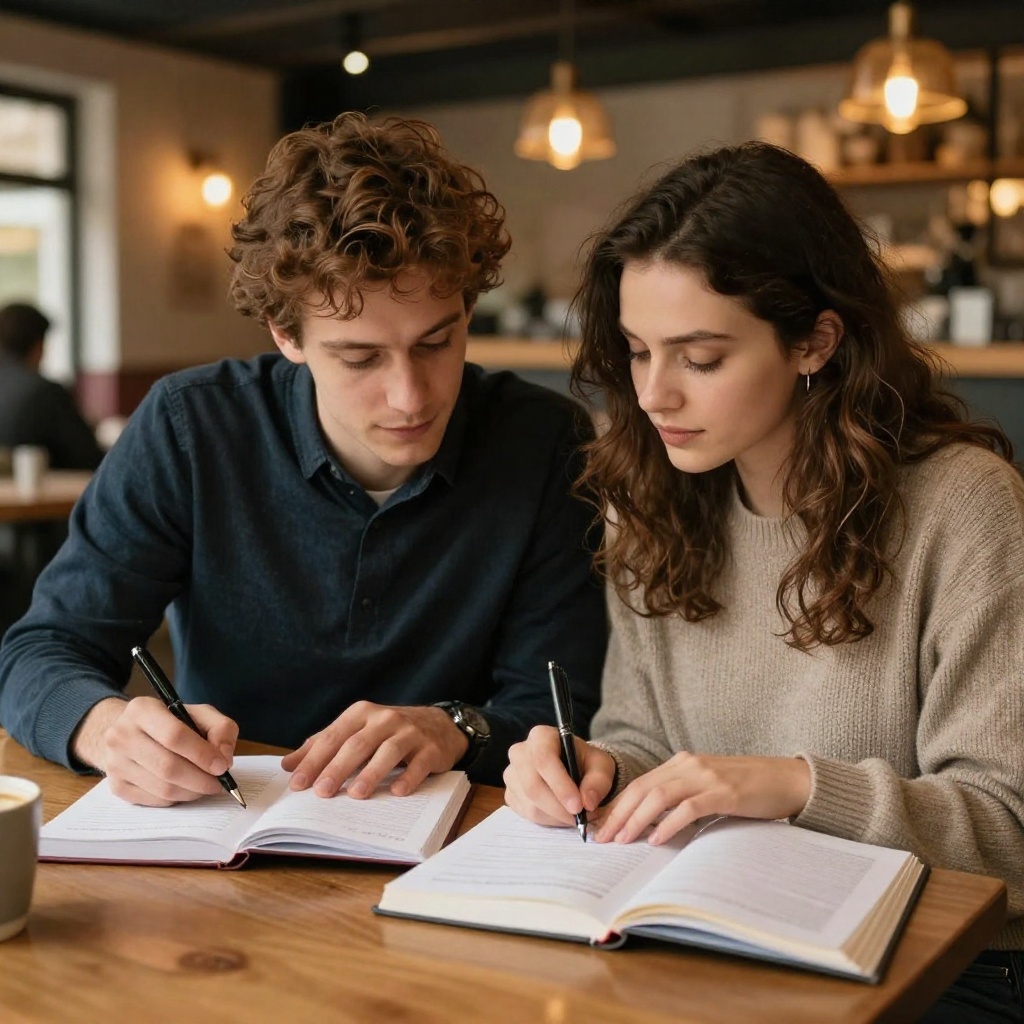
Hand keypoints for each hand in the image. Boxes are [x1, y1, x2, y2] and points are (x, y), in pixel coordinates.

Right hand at [71, 695, 239, 805]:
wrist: (128, 733)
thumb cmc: (170, 722)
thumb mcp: (199, 713)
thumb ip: (220, 729)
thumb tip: (224, 759)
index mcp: (142, 709)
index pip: (174, 736)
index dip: (202, 754)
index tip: (222, 766)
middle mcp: (122, 735)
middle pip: (168, 766)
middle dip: (200, 780)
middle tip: (219, 783)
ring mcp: (115, 763)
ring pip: (162, 788)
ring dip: (191, 792)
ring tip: (206, 786)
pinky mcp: (116, 786)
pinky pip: (154, 801)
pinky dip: (177, 799)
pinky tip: (186, 789)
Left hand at [281, 701, 468, 798]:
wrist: (439, 725)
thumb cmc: (389, 731)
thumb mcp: (356, 731)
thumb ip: (323, 745)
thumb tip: (289, 765)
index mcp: (362, 713)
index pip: (333, 737)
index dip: (314, 760)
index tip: (298, 783)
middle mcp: (385, 719)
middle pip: (358, 744)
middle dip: (338, 768)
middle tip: (322, 792)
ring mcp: (410, 732)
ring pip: (388, 751)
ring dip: (371, 773)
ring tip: (355, 794)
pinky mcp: (431, 748)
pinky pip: (419, 763)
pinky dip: (409, 777)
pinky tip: (398, 791)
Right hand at [503, 725, 615, 826]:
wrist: (575, 769)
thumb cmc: (586, 764)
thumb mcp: (601, 767)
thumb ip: (598, 782)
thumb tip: (588, 802)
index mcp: (541, 736)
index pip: (544, 759)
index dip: (560, 785)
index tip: (579, 806)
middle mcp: (520, 752)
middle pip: (532, 784)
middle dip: (558, 807)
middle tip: (579, 818)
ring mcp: (512, 774)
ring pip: (529, 803)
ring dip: (555, 816)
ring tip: (575, 816)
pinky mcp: (510, 793)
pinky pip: (525, 813)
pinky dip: (547, 820)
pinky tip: (560, 814)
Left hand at [594, 752, 810, 845]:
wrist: (788, 779)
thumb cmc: (747, 788)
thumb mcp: (707, 787)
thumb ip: (681, 798)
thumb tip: (650, 825)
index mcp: (682, 763)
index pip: (639, 784)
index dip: (617, 805)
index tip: (600, 826)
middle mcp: (689, 764)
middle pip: (642, 788)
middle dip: (618, 814)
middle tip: (601, 838)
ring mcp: (706, 776)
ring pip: (659, 796)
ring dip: (636, 820)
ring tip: (622, 840)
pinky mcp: (724, 792)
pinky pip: (688, 808)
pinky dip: (668, 824)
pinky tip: (657, 839)